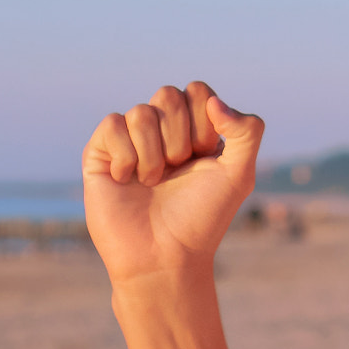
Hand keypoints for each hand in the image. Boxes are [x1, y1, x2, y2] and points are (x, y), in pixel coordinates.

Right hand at [83, 81, 263, 285]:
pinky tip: (127, 180)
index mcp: (194, 132)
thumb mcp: (239, 174)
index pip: (197, 91)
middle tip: (177, 170)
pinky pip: (112, 125)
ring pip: (140, 112)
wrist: (164, 257)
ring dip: (153, 153)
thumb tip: (214, 101)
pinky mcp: (100, 154)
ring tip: (152, 183)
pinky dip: (126, 156)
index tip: (204, 157)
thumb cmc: (201, 219)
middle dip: (179, 137)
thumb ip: (248, 131)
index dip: (204, 122)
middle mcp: (160, 133)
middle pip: (168, 95)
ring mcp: (129, 142)